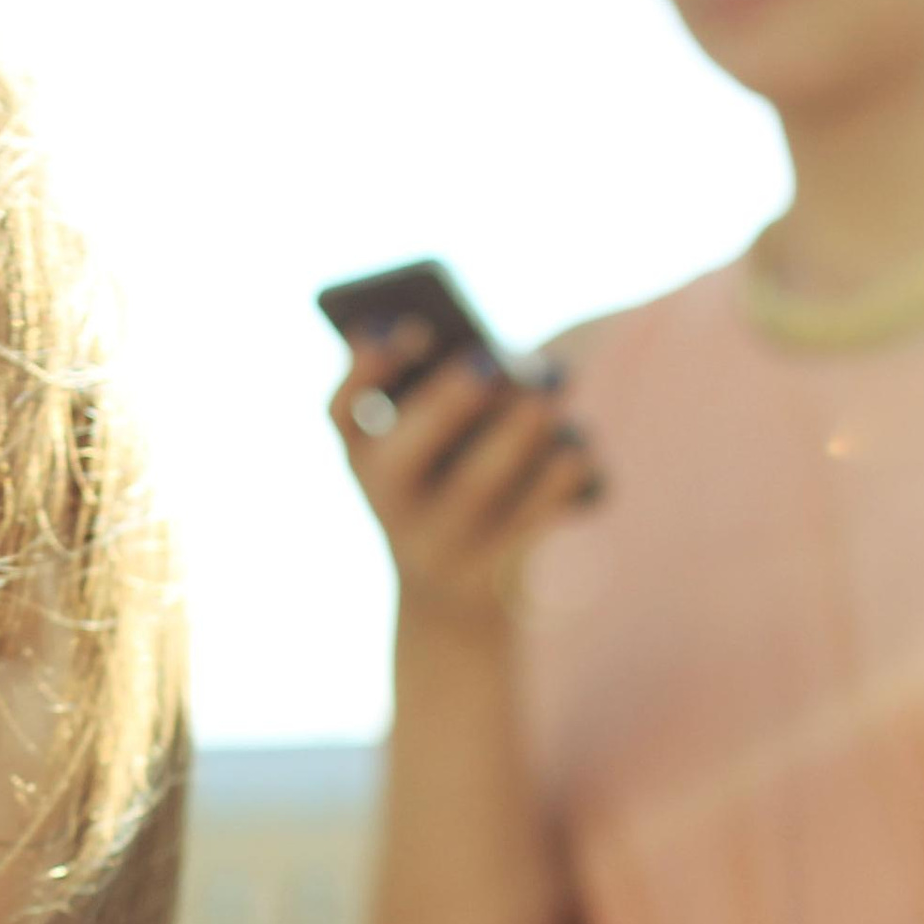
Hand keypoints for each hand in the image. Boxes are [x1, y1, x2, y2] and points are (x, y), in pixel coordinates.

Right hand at [330, 326, 601, 640]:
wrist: (452, 598)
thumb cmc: (450, 482)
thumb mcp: (438, 440)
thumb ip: (457, 392)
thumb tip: (516, 370)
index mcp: (364, 456)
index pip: (343, 410)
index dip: (367, 368)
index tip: (412, 326)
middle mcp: (389, 502)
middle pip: (405, 454)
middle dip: (449, 403)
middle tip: (492, 361)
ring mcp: (438, 542)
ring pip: (474, 488)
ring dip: (516, 433)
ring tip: (549, 391)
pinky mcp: (492, 568)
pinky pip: (531, 519)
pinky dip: (559, 478)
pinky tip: (580, 449)